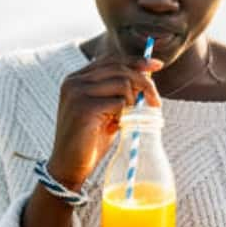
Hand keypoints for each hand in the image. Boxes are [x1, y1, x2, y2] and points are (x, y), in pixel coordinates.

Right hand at [46, 51, 163, 189]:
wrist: (69, 167)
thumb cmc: (90, 140)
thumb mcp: (105, 111)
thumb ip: (118, 93)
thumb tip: (146, 77)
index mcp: (76, 79)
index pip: (111, 59)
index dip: (136, 61)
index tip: (157, 65)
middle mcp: (74, 81)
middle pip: (120, 68)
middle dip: (144, 82)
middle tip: (156, 101)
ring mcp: (77, 93)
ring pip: (122, 83)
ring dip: (134, 101)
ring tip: (130, 119)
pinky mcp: (84, 108)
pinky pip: (118, 102)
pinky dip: (126, 114)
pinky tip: (119, 126)